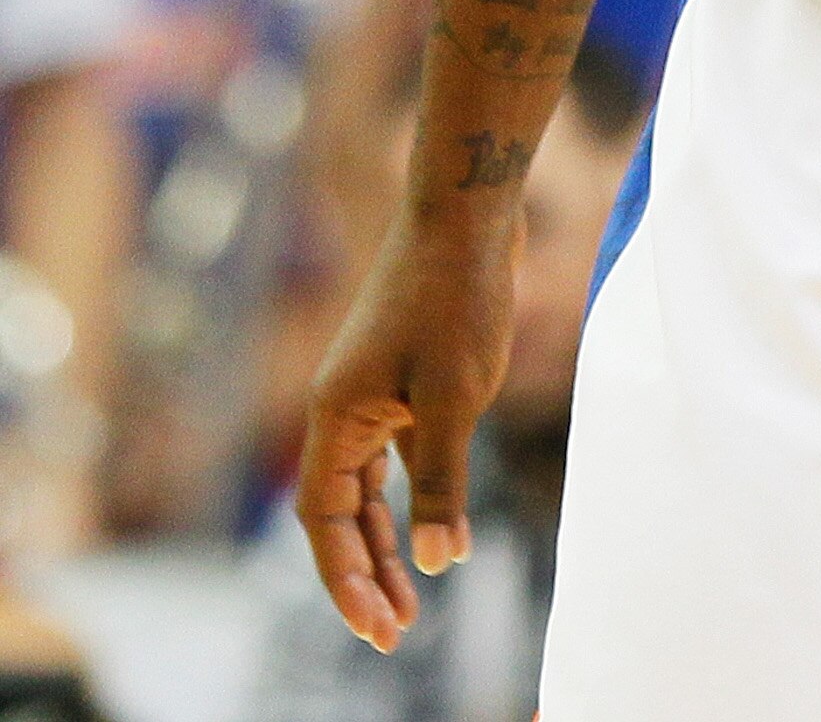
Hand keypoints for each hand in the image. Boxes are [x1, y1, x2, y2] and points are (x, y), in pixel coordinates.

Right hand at [296, 202, 519, 651]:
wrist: (468, 212)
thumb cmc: (457, 297)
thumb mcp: (455, 398)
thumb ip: (440, 482)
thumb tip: (436, 561)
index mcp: (337, 417)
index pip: (325, 521)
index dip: (346, 580)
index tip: (377, 630)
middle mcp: (343, 408)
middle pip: (341, 512)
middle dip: (364, 575)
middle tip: (394, 634)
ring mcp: (372, 390)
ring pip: (367, 486)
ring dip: (387, 540)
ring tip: (413, 600)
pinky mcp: (404, 375)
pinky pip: (395, 453)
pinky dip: (411, 493)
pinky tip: (435, 525)